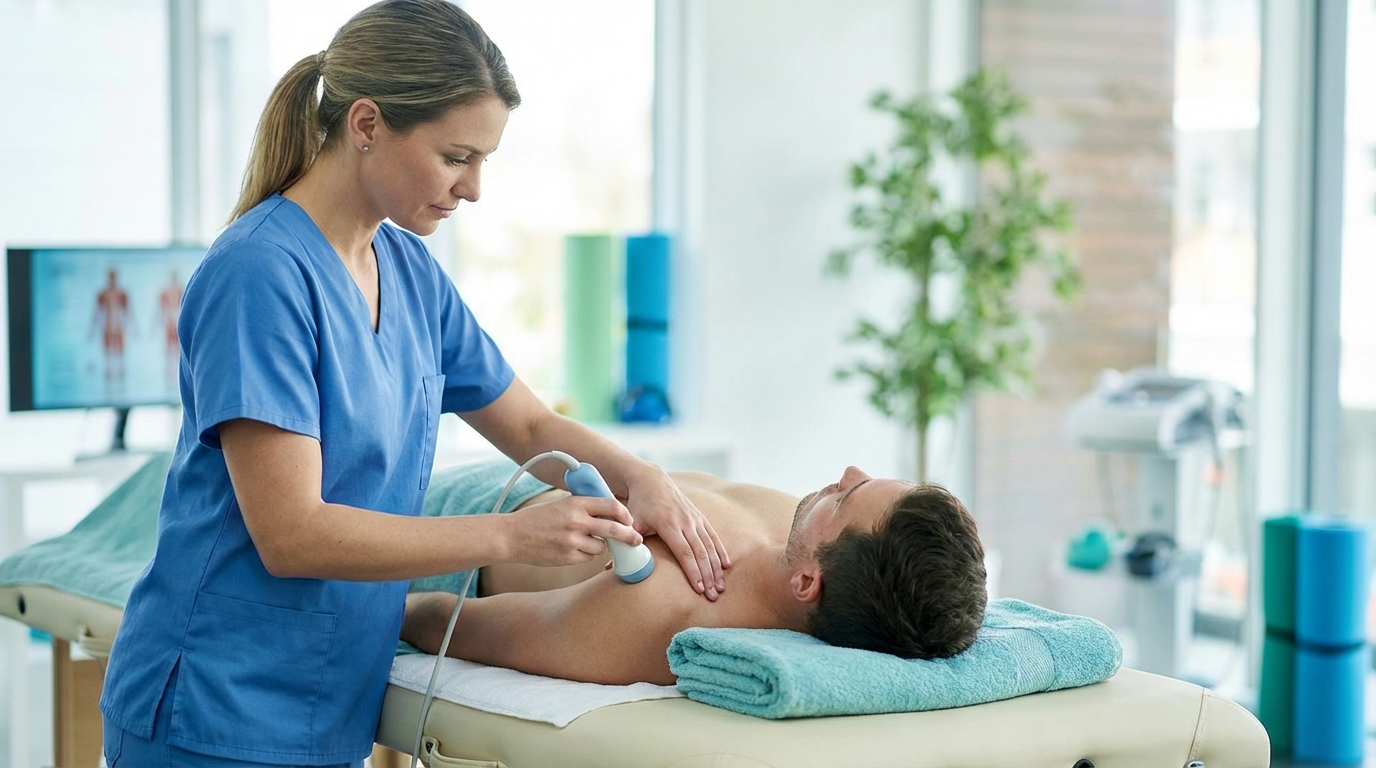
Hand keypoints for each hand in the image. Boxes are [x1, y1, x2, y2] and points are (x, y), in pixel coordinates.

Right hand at [502, 495, 641, 566]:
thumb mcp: (561, 504)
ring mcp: (572, 541)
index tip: (629, 520)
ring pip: (602, 547)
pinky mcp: (568, 557)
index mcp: (575, 503)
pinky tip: (573, 549)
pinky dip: (586, 555)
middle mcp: (576, 521)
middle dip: (630, 536)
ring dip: (601, 546)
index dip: (625, 514)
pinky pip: (588, 558)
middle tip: (636, 540)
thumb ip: (584, 507)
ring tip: (587, 541)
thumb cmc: (538, 519)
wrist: (512, 536)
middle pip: (615, 529)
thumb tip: (610, 512)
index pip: (611, 505)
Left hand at [623, 465, 729, 599]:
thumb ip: (625, 543)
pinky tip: (726, 565)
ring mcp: (694, 518)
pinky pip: (713, 536)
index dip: (692, 572)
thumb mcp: (631, 522)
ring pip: (709, 546)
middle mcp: (685, 522)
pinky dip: (720, 551)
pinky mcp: (699, 517)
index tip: (698, 589)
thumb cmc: (638, 504)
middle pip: (700, 553)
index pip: (684, 552)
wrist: (651, 480)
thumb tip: (610, 567)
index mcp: (668, 524)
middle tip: (712, 596)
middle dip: (708, 576)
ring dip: (716, 568)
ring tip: (720, 587)